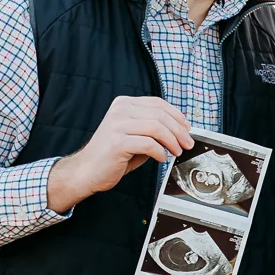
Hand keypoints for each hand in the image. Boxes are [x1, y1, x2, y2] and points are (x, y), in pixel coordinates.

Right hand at [46, 96, 193, 212]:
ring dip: (172, 141)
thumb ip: (152, 129)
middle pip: (160, 115)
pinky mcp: (118, 142)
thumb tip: (180, 131)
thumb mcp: (134, 135)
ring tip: (176, 151)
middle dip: (179, 131)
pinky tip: (161, 158)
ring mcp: (117, 125)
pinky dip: (160, 152)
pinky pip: (148, 144)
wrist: (86, 171)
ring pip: (157, 128)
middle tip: (187, 143)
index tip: (187, 128)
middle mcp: (120, 110)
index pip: (158, 103)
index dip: (176, 115)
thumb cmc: (112, 156)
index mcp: (124, 104)